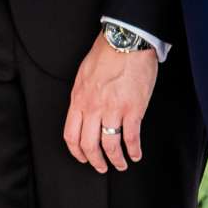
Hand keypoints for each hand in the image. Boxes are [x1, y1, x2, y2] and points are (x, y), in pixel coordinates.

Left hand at [64, 34, 157, 172]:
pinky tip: (136, 154)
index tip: (83, 157)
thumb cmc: (106, 54)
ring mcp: (113, 109)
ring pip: (110, 145)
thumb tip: (83, 112)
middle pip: (89, 145)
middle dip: (96, 161)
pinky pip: (131, 137)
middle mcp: (93, 107)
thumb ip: (82, 96)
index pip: (71, 135)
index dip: (77, 152)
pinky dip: (134, 150)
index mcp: (79, 99)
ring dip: (116, 160)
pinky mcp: (133, 109)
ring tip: (121, 164)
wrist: (126, 41)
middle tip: (102, 167)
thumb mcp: (83, 75)